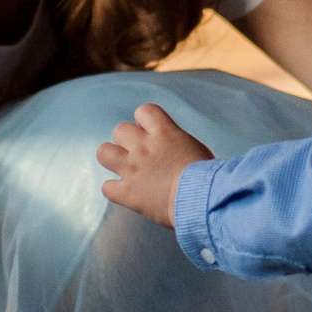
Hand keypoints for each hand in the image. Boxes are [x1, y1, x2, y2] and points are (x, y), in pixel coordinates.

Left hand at [96, 104, 213, 227]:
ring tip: (126, 169)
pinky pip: (106, 187)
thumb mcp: (196, 149)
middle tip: (140, 155)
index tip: (151, 133)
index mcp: (165, 133)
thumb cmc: (207, 178)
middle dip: (127, 141)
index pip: (144, 111)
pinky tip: (127, 194)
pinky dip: (115, 191)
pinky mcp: (127, 193)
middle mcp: (144, 148)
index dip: (144, 121)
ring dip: (113, 159)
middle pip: (120, 129)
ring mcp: (132, 169)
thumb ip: (177, 143)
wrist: (201, 200)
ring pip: (104, 152)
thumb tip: (174, 148)